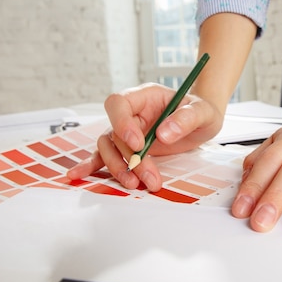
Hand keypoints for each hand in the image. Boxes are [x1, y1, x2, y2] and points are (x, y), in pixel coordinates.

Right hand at [67, 83, 224, 190]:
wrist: (203, 123)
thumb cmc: (201, 111)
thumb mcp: (203, 112)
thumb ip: (186, 119)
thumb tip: (163, 133)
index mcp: (145, 96)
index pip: (119, 103)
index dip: (122, 124)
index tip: (138, 144)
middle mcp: (131, 113)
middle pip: (115, 133)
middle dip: (130, 158)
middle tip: (149, 177)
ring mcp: (127, 131)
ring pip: (108, 148)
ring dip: (118, 168)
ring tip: (136, 184)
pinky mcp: (127, 148)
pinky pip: (105, 156)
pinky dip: (91, 165)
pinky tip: (78, 175)